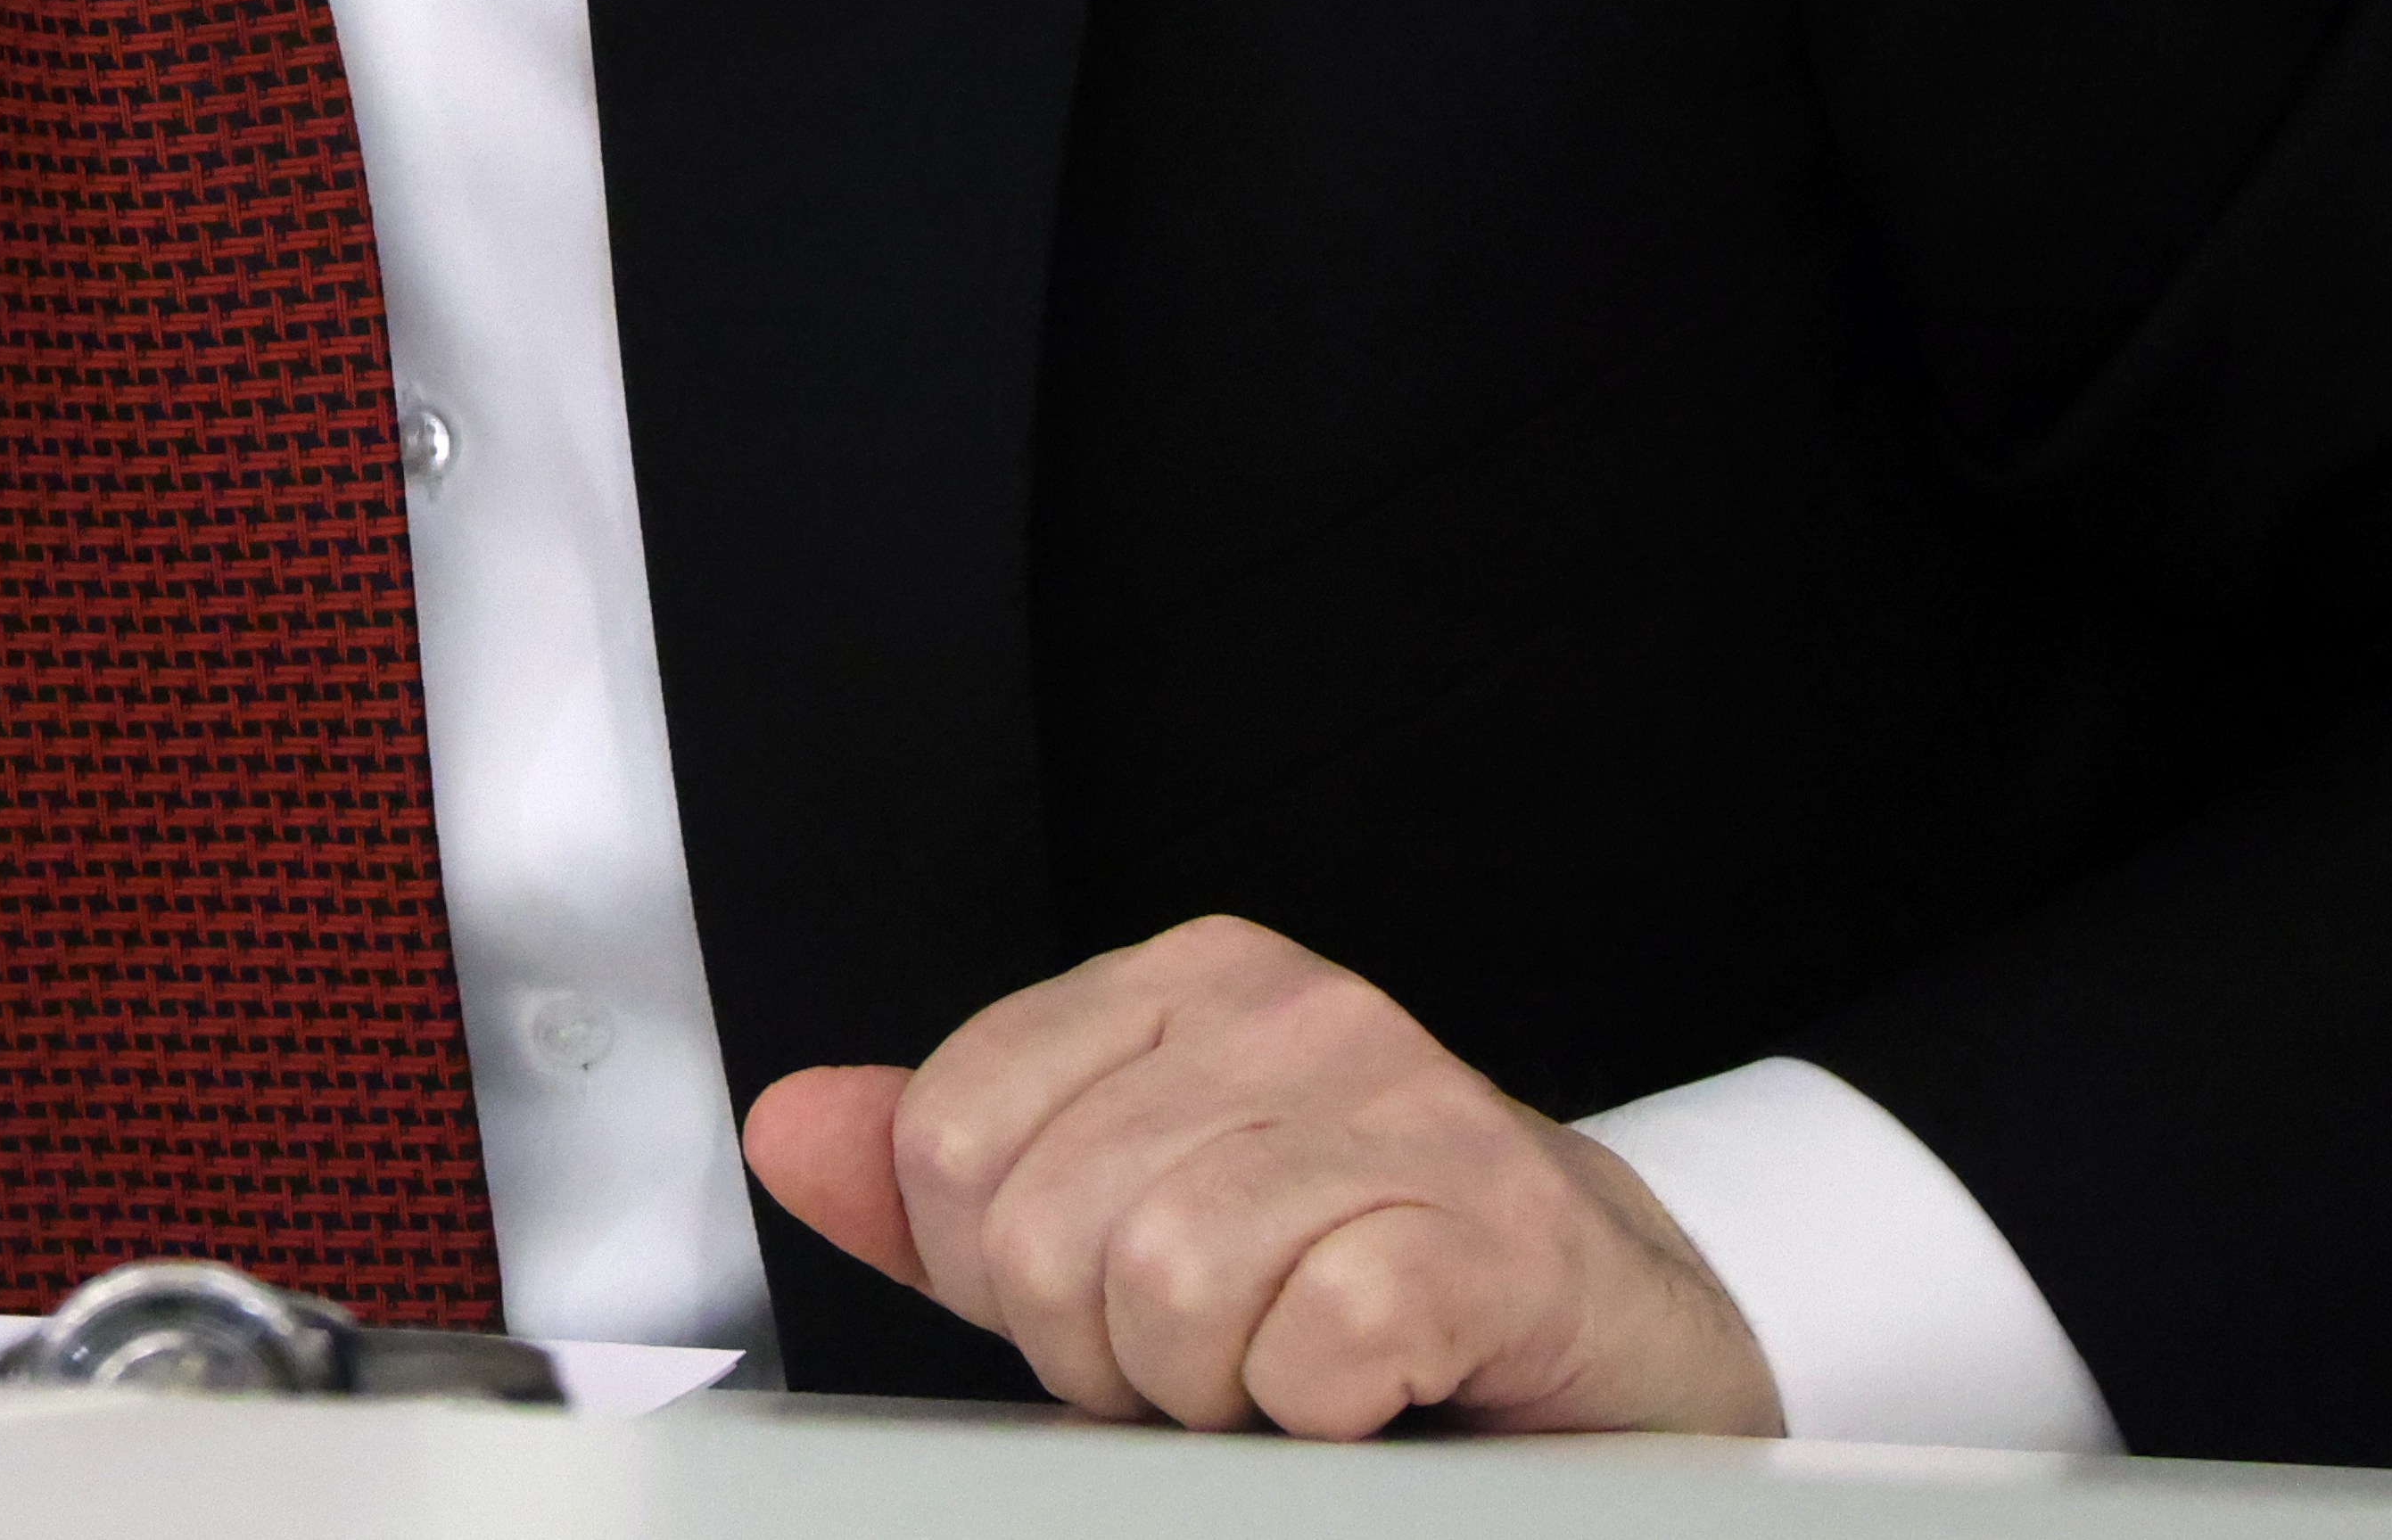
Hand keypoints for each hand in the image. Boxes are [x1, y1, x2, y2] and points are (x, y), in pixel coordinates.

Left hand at [740, 916, 1780, 1439]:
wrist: (1601, 1328)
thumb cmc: (1356, 1266)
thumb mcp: (1122, 1211)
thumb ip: (948, 1178)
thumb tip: (791, 1129)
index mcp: (1180, 982)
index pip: (950, 1134)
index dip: (992, 1274)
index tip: (1090, 1305)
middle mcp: (1292, 1010)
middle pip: (1046, 1229)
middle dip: (1103, 1350)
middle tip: (1206, 1359)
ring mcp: (1406, 1104)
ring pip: (1168, 1286)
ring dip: (1211, 1390)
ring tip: (1282, 1370)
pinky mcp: (1501, 1228)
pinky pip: (1320, 1344)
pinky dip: (1320, 1410)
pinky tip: (1367, 1389)